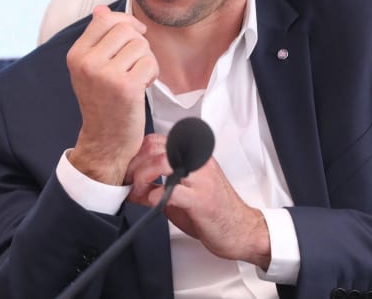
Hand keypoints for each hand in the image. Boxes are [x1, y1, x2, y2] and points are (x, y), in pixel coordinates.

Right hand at [66, 6, 158, 184]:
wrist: (105, 141)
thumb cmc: (103, 103)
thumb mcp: (91, 68)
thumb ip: (97, 39)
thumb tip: (102, 9)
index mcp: (76, 55)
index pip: (104, 19)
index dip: (125, 22)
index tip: (134, 34)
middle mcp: (87, 63)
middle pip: (126, 29)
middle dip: (138, 43)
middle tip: (134, 64)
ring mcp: (105, 75)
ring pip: (140, 45)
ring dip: (146, 60)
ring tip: (137, 77)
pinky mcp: (126, 87)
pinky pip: (150, 62)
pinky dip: (152, 74)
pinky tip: (142, 87)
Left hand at [125, 133, 271, 268]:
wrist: (242, 231)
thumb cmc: (215, 211)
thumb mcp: (183, 193)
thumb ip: (158, 186)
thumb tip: (132, 187)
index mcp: (195, 155)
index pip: (156, 141)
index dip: (137, 155)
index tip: (129, 171)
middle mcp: (198, 162)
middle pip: (155, 148)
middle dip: (135, 166)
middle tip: (130, 183)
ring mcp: (201, 179)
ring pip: (161, 163)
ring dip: (142, 177)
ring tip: (139, 191)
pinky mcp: (201, 200)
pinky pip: (170, 191)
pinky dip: (154, 196)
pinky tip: (153, 202)